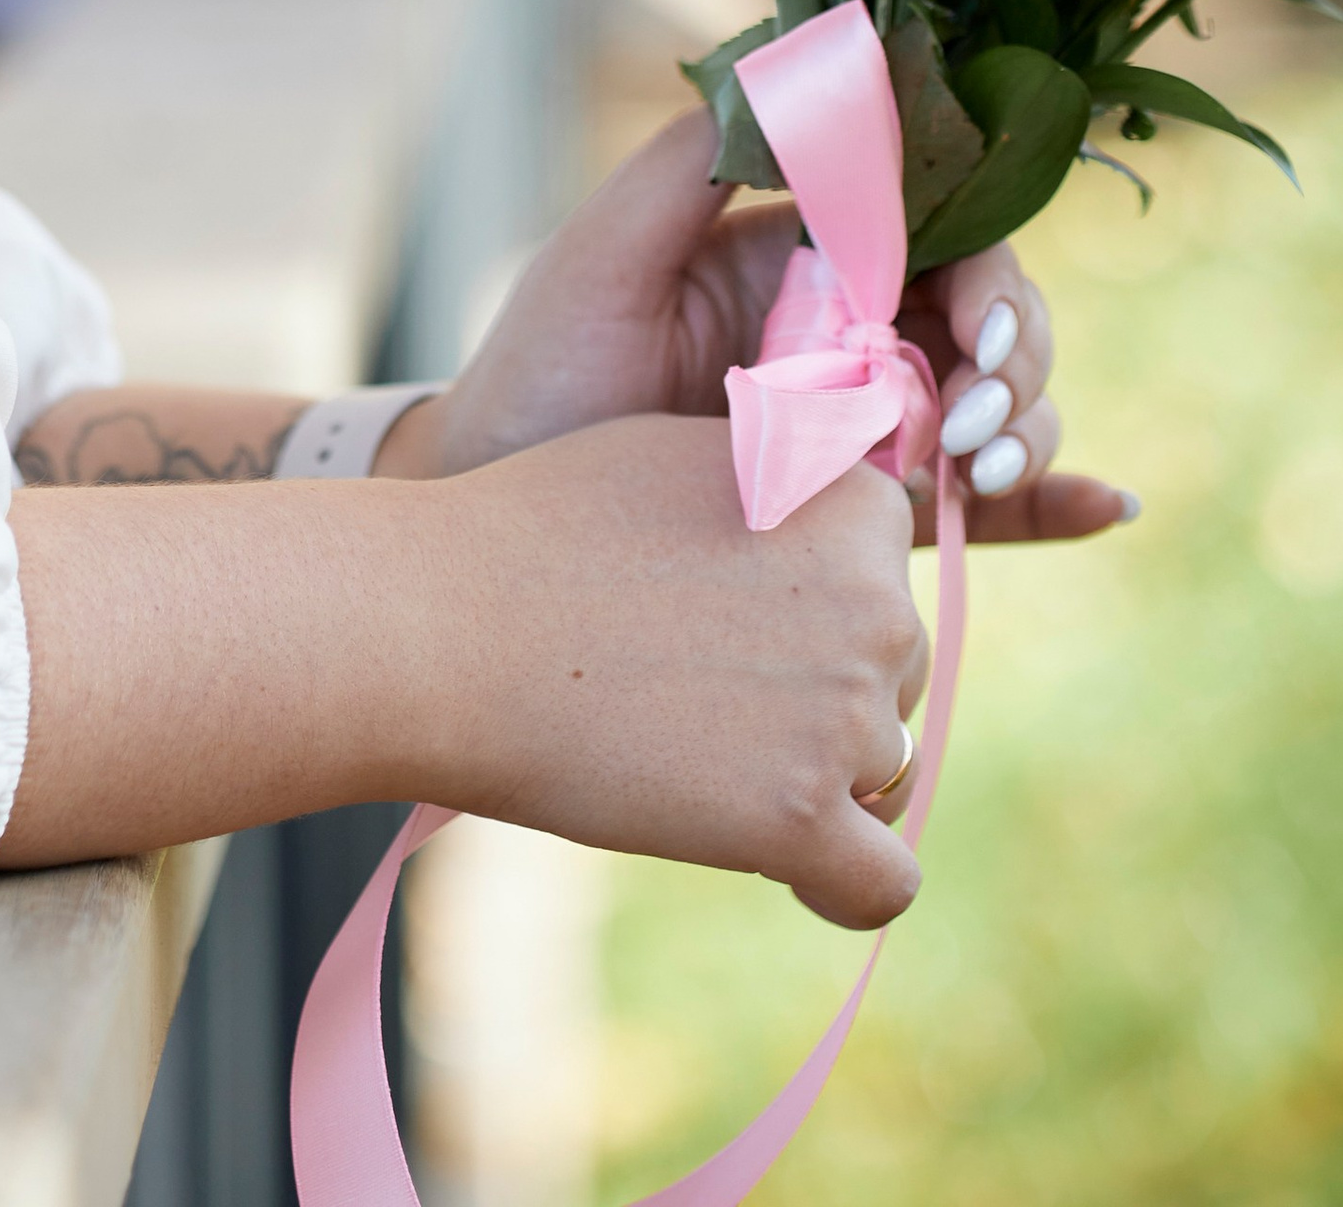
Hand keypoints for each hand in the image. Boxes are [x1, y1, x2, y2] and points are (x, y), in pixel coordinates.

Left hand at [394, 108, 1132, 545]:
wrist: (504, 519)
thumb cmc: (542, 373)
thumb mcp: (604, 254)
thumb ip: (691, 164)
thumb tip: (786, 66)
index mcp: (809, 258)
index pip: (941, 235)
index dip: (984, 274)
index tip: (971, 326)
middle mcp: (856, 335)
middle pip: (992, 322)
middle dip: (1016, 359)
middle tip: (970, 417)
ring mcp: (869, 430)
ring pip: (1002, 410)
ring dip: (1029, 430)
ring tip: (981, 470)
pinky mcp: (867, 523)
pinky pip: (985, 514)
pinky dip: (1056, 506)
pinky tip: (1110, 507)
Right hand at [426, 416, 928, 929]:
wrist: (447, 627)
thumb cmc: (544, 528)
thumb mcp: (688, 459)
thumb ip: (781, 491)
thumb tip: (838, 531)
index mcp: (855, 504)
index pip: (885, 571)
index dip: (816, 596)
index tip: (736, 612)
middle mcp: (878, 604)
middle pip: (895, 675)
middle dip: (819, 690)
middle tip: (699, 688)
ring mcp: (846, 716)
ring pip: (884, 771)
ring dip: (810, 773)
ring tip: (693, 753)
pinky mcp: (802, 818)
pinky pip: (882, 883)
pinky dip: (842, 880)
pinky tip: (782, 861)